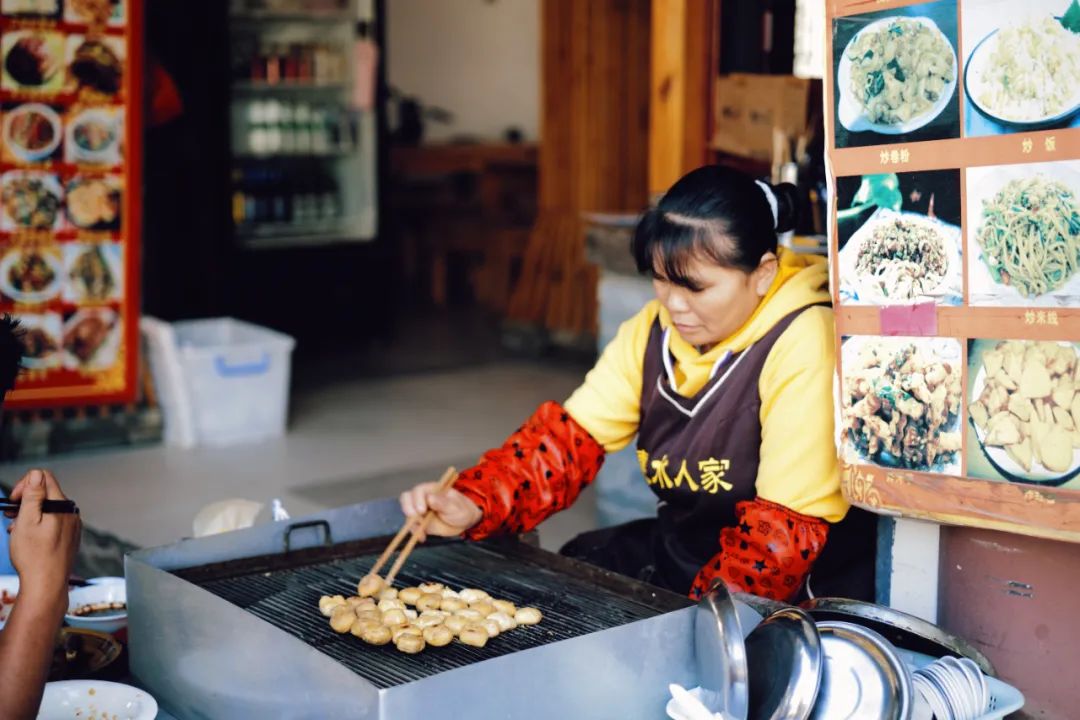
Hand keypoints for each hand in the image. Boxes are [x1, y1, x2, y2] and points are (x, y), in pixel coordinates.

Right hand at [7, 470, 80, 613]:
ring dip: (31, 516)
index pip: (44, 478)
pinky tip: (30, 539)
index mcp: (61, 505)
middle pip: (46, 494)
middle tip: (12, 517)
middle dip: (26, 502)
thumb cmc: (34, 556)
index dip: (24, 485)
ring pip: (48, 510)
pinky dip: (40, 526)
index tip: (13, 501)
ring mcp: (72, 525)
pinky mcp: (70, 536)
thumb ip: (33, 495)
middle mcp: (71, 512)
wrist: (48, 584)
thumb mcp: (27, 521)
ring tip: (18, 530)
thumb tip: (37, 474)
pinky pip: (54, 523)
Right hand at [399, 482, 481, 540]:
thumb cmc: (461, 509)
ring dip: (411, 523)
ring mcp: (419, 509)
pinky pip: (412, 526)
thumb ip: (443, 502)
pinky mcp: (419, 521)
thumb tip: (430, 497)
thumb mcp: (455, 506)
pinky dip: (415, 532)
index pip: (418, 491)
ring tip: (421, 532)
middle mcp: (422, 497)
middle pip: (406, 498)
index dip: (417, 500)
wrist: (463, 521)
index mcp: (431, 489)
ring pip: (407, 513)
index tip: (422, 511)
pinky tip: (422, 537)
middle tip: (416, 519)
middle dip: (408, 509)